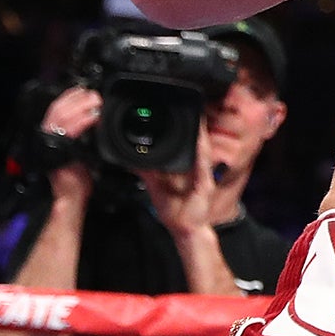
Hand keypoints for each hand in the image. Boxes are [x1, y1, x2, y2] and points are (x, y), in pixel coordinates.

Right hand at [38, 87, 100, 207]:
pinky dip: (82, 122)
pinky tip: (93, 118)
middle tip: (94, 95)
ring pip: (62, 116)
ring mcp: (50, 144)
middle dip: (76, 98)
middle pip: (58, 108)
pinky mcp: (58, 151)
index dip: (69, 96)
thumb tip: (95, 118)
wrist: (71, 195)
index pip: (56, 108)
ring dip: (81, 106)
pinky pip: (70, 131)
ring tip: (96, 103)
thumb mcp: (79, 150)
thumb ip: (82, 134)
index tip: (84, 89)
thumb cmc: (76, 176)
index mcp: (50, 135)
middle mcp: (46, 137)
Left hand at [138, 123, 220, 237]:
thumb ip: (144, 171)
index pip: (185, 143)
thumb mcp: (153, 185)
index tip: (177, 113)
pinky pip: (203, 166)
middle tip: (191, 108)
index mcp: (185, 167)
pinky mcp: (205, 183)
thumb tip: (129, 159)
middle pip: (196, 142)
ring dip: (201, 134)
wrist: (183, 227)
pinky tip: (200, 142)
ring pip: (202, 150)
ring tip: (198, 118)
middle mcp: (196, 168)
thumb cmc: (173, 208)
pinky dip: (202, 153)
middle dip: (195, 125)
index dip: (184, 128)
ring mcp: (202, 175)